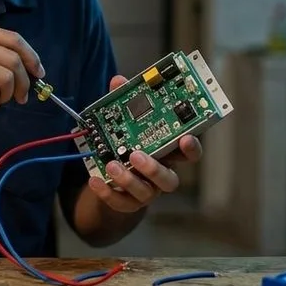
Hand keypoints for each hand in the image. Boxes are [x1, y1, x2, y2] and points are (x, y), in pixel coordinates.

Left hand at [87, 75, 203, 212]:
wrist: (111, 182)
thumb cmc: (127, 147)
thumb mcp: (126, 125)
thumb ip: (124, 103)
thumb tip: (118, 81)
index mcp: (167, 154)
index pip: (188, 153)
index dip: (191, 148)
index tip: (185, 138)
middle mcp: (160, 175)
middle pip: (170, 179)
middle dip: (154, 168)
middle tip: (137, 155)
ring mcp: (146, 192)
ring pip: (145, 193)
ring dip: (128, 179)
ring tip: (112, 165)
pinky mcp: (127, 204)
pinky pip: (120, 203)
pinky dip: (107, 193)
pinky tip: (94, 180)